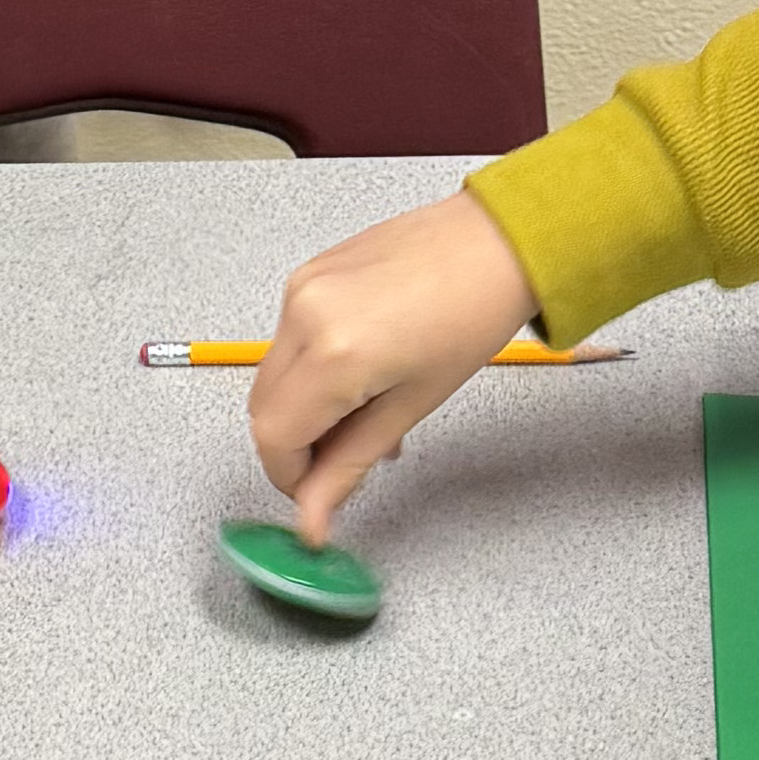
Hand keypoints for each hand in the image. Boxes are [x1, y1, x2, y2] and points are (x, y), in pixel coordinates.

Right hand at [251, 190, 542, 541]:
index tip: (316, 495)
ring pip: (273, 376)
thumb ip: (350, 464)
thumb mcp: (412, 405)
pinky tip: (359, 373)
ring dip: (304, 407)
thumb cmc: (474, 314)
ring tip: (364, 411)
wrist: (495, 241)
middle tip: (341, 459)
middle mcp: (304, 316)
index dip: (290, 477)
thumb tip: (313, 517)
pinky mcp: (306, 273)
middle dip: (294, 446)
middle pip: (263, 409)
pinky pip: (288, 340)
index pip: (274, 438)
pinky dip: (310, 370)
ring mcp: (300, 288)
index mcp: (333, 355)